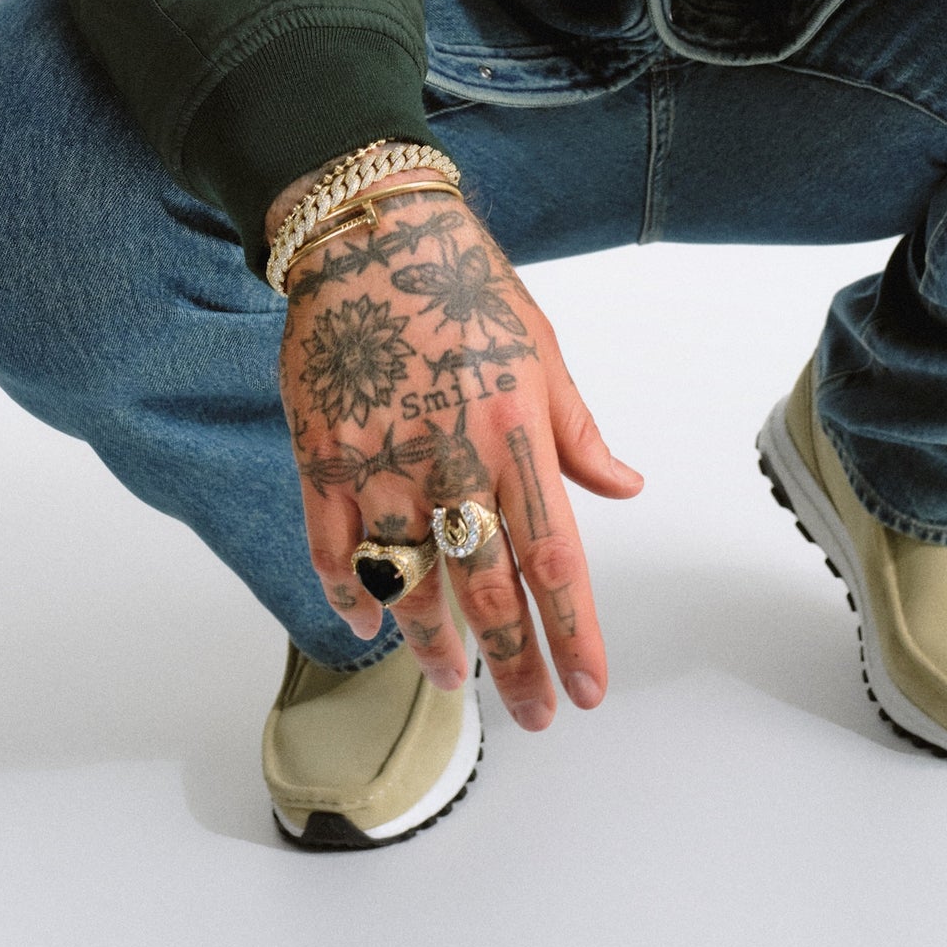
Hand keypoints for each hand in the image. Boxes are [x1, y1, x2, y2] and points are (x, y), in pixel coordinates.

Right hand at [278, 178, 643, 730]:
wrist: (369, 234)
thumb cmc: (461, 288)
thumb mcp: (541, 350)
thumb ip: (578, 432)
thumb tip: (625, 487)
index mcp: (515, 434)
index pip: (554, 559)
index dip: (573, 634)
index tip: (588, 689)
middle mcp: (450, 460)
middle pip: (488, 589)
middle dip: (516, 662)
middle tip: (534, 713)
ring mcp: (380, 463)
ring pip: (410, 584)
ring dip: (435, 643)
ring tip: (456, 678)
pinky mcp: (322, 457)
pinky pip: (333, 549)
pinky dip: (350, 597)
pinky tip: (368, 627)